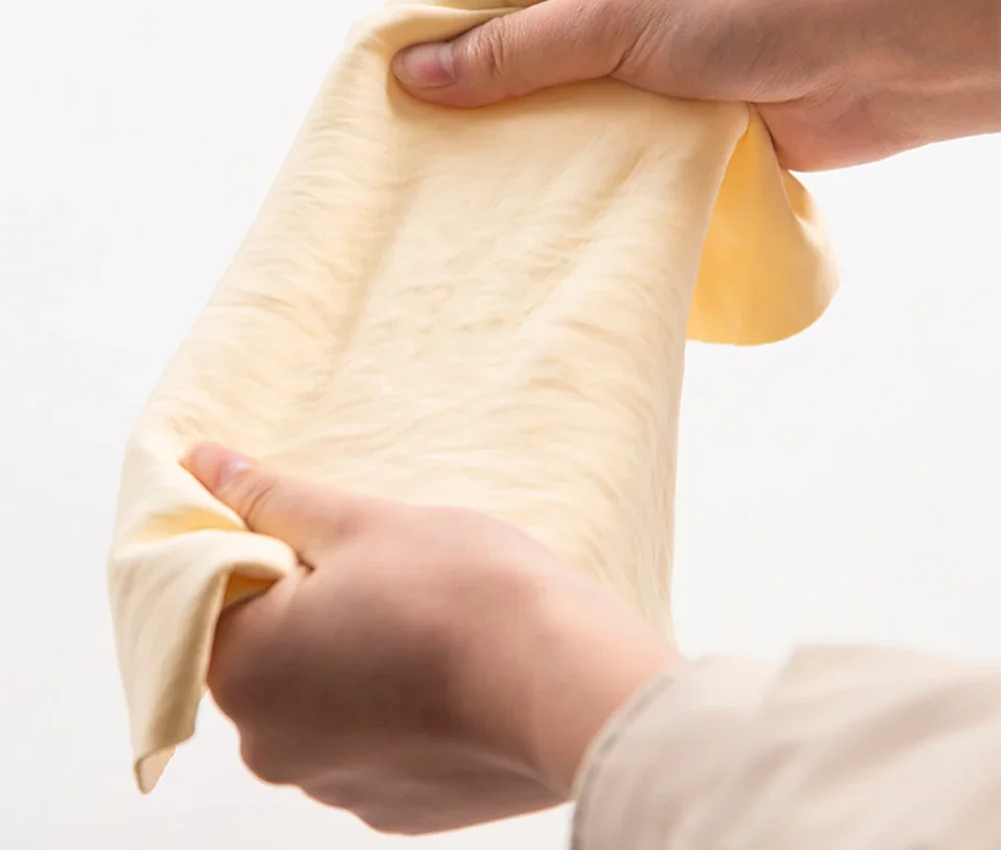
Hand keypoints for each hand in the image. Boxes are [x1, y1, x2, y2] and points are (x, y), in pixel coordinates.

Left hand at [183, 444, 673, 834]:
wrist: (567, 680)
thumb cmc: (459, 589)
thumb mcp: (358, 522)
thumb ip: (272, 497)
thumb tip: (201, 463)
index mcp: (245, 668)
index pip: (217, 597)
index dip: (270, 554)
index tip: (329, 538)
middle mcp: (268, 745)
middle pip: (270, 652)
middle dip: (312, 607)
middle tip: (387, 571)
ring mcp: (333, 786)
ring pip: (322, 700)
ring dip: (354, 660)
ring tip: (426, 621)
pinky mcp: (394, 809)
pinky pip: (372, 744)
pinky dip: (395, 709)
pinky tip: (447, 675)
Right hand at [393, 0, 1000, 169]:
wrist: (872, 63)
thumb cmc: (757, 3)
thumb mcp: (618, 16)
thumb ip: (518, 50)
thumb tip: (418, 75)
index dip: (452, 16)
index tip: (399, 70)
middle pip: (531, 29)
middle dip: (487, 79)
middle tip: (425, 129)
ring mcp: (651, 40)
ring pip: (565, 84)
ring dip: (532, 123)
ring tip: (467, 167)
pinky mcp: (672, 98)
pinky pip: (603, 124)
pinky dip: (575, 151)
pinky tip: (532, 183)